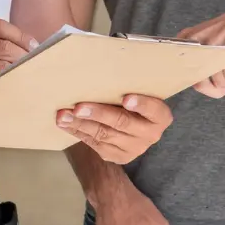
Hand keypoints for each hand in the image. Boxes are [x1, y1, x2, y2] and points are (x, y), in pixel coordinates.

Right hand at [0, 18, 35, 112]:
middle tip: (34, 63)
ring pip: (0, 66)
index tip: (33, 45)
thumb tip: (22, 43)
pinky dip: (5, 85)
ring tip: (27, 76)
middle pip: (2, 46)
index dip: (20, 35)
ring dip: (17, 72)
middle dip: (23, 56)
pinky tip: (13, 87)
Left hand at [57, 94, 172, 163]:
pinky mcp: (117, 156)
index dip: (141, 104)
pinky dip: (78, 132)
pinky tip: (65, 123)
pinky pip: (94, 143)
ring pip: (104, 135)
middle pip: (123, 123)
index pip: (154, 109)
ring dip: (80, 124)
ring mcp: (133, 148)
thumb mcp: (140, 93)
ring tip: (63, 115)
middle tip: (79, 107)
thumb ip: (127, 87)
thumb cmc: (134, 101)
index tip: (126, 98)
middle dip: (99, 114)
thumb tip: (98, 67)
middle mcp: (150, 135)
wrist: (135, 129)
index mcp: (160, 116)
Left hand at [179, 1, 224, 95]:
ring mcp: (212, 46)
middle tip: (224, 88)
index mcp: (188, 38)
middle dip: (214, 89)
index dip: (198, 83)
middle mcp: (197, 41)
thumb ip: (199, 59)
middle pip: (199, 82)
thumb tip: (198, 86)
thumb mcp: (210, 41)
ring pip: (217, 81)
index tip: (209, 85)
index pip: (182, 71)